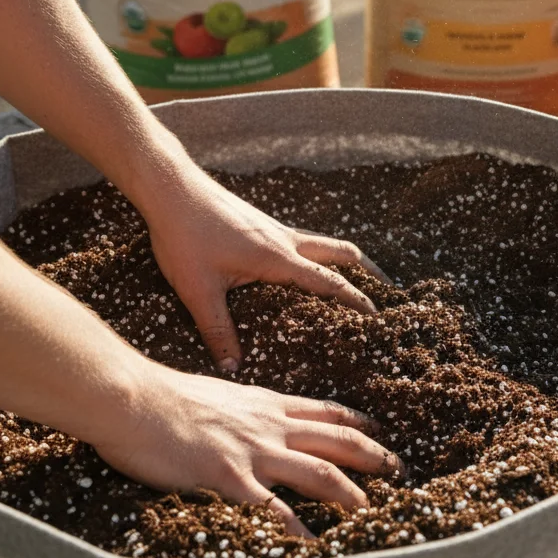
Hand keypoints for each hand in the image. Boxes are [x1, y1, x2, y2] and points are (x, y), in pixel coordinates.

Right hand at [94, 363, 402, 535]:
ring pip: (319, 472)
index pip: (321, 411)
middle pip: (335, 439)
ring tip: (370, 510)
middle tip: (397, 469)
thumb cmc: (160, 396)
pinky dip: (298, 530)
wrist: (133, 397)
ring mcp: (253, 451)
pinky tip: (315, 547)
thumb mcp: (212, 394)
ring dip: (350, 492)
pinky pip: (274, 509)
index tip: (377, 429)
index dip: (354, 421)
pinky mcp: (230, 477)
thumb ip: (234, 408)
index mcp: (263, 403)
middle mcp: (268, 425)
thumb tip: (238, 416)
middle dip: (370, 455)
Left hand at [142, 159, 388, 369]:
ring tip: (357, 276)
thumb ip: (218, 331)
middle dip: (367, 271)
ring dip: (344, 259)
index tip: (378, 317)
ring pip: (323, 242)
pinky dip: (318, 253)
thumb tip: (234, 369)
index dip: (356, 300)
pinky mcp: (260, 222)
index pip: (329, 282)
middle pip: (340, 252)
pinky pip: (302, 239)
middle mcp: (285, 239)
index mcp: (278, 258)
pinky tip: (305, 267)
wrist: (170, 188)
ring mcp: (274, 227)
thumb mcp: (198, 291)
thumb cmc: (184, 236)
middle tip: (387, 289)